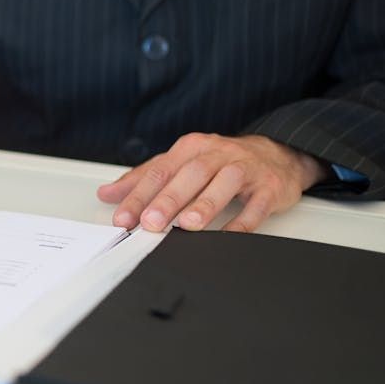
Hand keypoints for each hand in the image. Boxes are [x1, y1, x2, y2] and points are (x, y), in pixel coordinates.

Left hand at [97, 133, 326, 232]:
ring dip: (205, 204)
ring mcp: (246, 168)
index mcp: (191, 148)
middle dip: (168, 199)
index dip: (139, 195)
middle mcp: (217, 154)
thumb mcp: (180, 164)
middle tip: (151, 222)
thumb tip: (107, 194)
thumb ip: (143, 179)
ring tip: (188, 224)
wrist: (277, 154)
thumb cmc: (221, 162)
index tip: (123, 218)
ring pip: (224, 182)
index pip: (159, 171)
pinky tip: (229, 235)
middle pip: (190, 174)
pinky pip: (257, 204)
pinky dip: (243, 221)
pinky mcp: (270, 186)